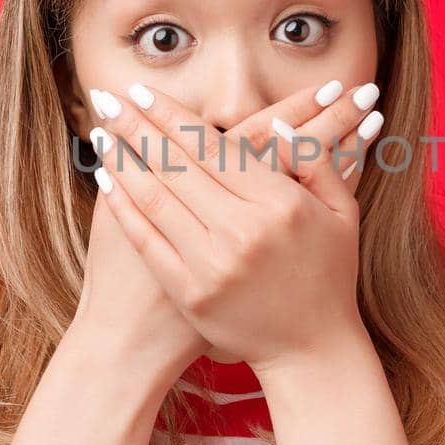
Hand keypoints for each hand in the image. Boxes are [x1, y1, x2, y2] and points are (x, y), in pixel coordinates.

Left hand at [85, 78, 384, 375]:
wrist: (311, 352)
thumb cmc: (328, 278)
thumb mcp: (341, 214)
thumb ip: (315, 163)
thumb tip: (283, 124)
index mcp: (280, 205)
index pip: (215, 147)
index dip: (173, 117)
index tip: (144, 92)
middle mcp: (243, 231)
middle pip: (178, 164)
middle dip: (138, 126)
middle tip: (110, 98)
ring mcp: (212, 264)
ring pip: (156, 197)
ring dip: (124, 158)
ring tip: (103, 129)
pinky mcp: (190, 292)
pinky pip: (147, 238)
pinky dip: (124, 205)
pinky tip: (109, 178)